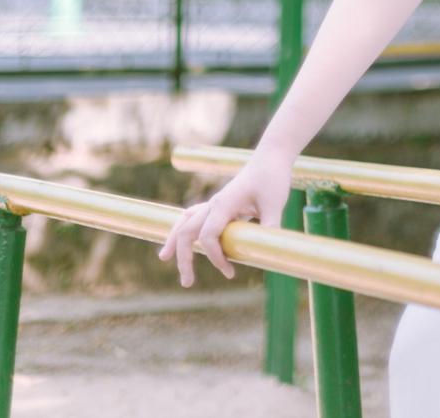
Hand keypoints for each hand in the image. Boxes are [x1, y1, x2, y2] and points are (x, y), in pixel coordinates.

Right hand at [158, 151, 293, 287]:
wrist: (272, 155)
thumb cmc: (273, 177)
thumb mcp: (275, 204)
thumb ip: (269, 228)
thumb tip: (268, 252)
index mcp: (224, 204)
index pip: (207, 236)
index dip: (215, 257)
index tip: (230, 272)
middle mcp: (214, 203)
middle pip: (186, 231)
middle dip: (183, 258)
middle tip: (187, 283)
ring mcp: (214, 202)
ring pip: (184, 221)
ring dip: (174, 241)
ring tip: (164, 258)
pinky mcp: (219, 203)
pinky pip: (193, 216)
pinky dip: (182, 228)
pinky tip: (179, 240)